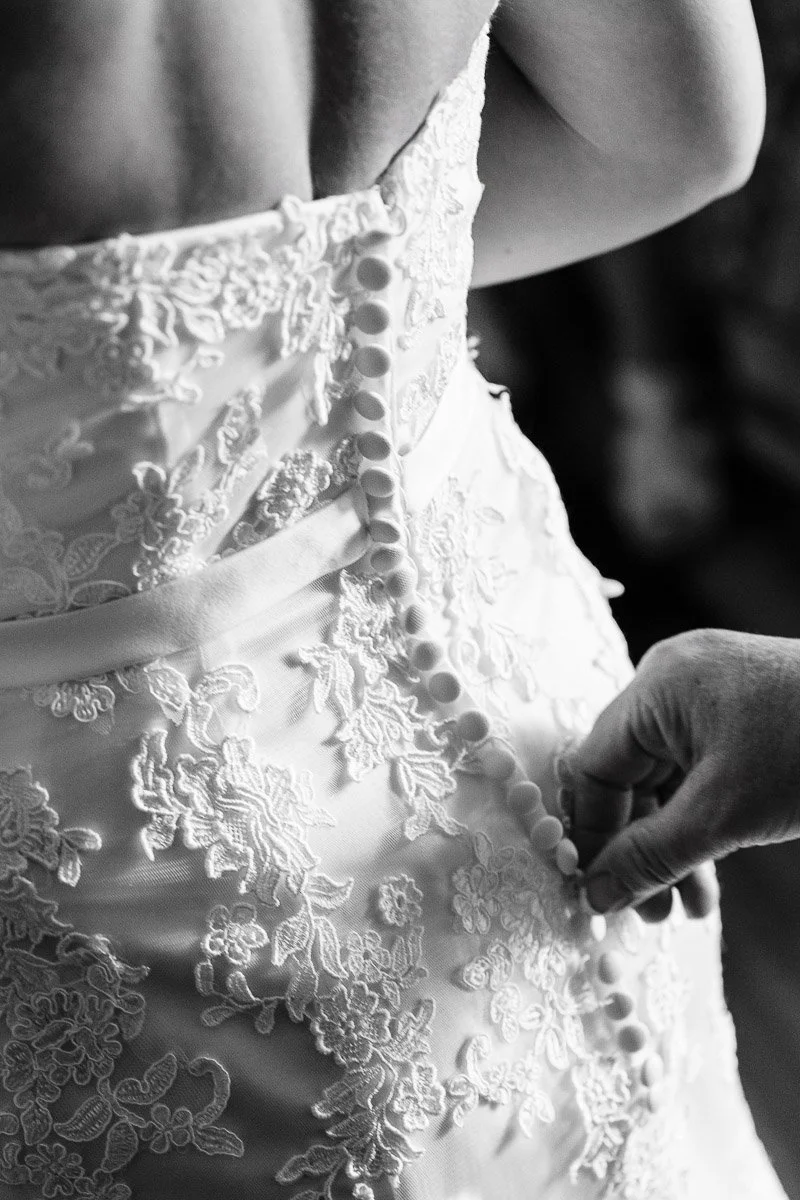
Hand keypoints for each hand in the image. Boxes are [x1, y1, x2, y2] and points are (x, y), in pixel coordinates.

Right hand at [565, 628, 799, 914]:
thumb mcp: (725, 814)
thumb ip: (651, 856)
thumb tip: (595, 895)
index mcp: (657, 685)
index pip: (595, 766)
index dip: (592, 835)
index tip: (597, 895)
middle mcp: (673, 679)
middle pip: (628, 775)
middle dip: (637, 848)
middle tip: (646, 913)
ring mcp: (708, 692)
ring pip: (665, 780)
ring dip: (670, 845)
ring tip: (684, 910)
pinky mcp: (740, 712)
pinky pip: (698, 771)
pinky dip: (700, 822)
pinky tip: (709, 879)